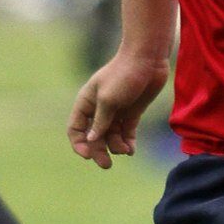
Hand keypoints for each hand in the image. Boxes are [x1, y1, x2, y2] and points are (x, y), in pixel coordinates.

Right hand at [68, 53, 169, 168]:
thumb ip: (100, 121)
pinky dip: (128, 143)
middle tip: (106, 165)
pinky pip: (127, 133)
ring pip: (111, 137)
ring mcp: (116, 111)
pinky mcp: (132, 113)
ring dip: (116, 147)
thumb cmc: (124, 74)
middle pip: (94, 137)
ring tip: (126, 150)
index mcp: (86, 103)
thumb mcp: (109, 99)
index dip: (79, 143)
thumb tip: (91, 139)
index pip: (75, 129)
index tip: (88, 155)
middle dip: (99, 151)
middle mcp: (99, 109)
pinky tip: (131, 150)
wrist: (148, 58)